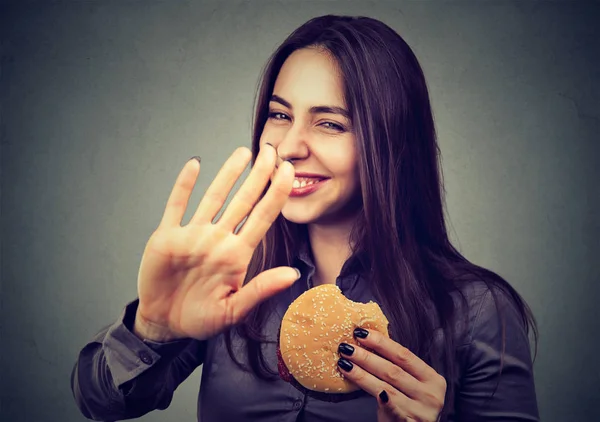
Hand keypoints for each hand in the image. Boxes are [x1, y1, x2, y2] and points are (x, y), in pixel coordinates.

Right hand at [134, 145, 298, 341]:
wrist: (165, 323)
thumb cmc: (201, 319)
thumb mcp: (234, 310)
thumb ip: (261, 289)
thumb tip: (293, 274)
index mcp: (237, 254)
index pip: (263, 217)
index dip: (276, 193)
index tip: (289, 171)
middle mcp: (218, 239)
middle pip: (243, 200)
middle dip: (258, 175)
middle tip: (272, 150)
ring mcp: (193, 235)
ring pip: (213, 197)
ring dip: (227, 174)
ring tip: (243, 152)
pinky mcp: (168, 236)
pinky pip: (177, 205)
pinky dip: (184, 185)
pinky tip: (194, 165)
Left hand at [337, 328, 445, 421]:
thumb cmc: (409, 405)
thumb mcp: (411, 385)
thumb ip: (398, 368)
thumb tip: (367, 341)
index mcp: (432, 379)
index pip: (404, 355)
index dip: (382, 342)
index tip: (361, 333)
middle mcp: (430, 394)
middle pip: (393, 370)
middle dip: (367, 357)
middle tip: (346, 347)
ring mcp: (421, 411)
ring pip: (386, 388)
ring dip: (362, 375)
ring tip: (344, 364)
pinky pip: (395, 410)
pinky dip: (386, 401)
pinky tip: (378, 394)